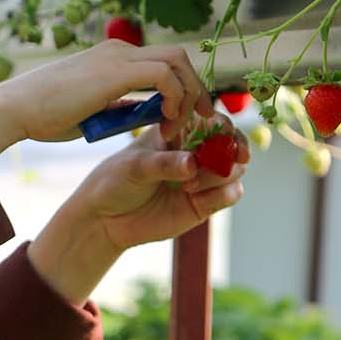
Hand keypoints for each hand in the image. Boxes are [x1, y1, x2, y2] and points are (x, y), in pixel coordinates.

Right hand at [0, 40, 213, 144]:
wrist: (15, 109)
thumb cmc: (43, 115)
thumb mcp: (90, 111)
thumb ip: (116, 106)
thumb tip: (140, 112)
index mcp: (112, 57)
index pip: (162, 61)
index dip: (182, 86)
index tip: (185, 116)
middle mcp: (119, 49)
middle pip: (178, 56)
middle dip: (195, 87)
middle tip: (201, 118)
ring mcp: (118, 56)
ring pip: (177, 61)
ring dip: (189, 93)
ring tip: (184, 124)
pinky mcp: (116, 71)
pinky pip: (164, 76)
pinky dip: (174, 98)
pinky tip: (166, 121)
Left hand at [79, 118, 248, 251]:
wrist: (105, 219)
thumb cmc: (115, 182)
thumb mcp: (135, 167)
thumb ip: (164, 164)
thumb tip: (193, 163)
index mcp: (178, 130)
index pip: (212, 120)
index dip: (225, 127)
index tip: (227, 137)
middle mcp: (196, 150)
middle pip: (231, 144)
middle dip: (228, 153)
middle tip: (207, 166)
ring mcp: (202, 176)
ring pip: (234, 169)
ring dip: (221, 176)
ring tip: (188, 186)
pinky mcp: (205, 202)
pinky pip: (231, 194)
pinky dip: (223, 195)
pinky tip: (197, 200)